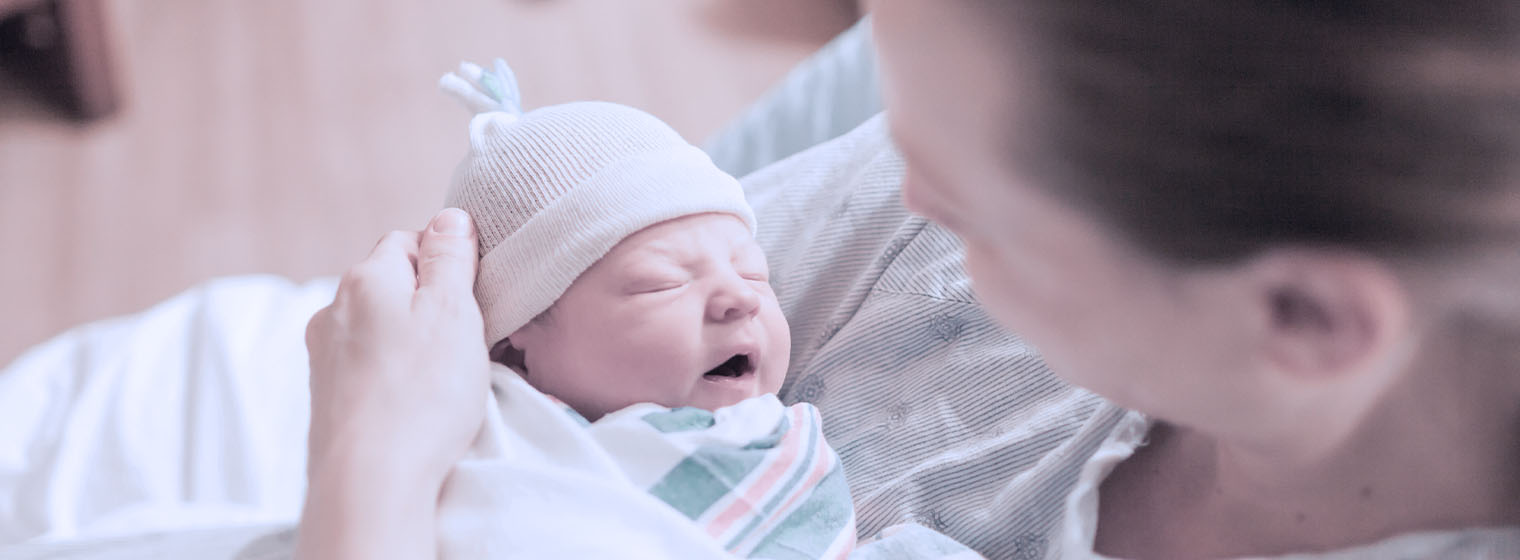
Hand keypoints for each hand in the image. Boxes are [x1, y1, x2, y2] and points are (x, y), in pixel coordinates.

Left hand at [304, 208, 488, 486]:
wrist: (370, 479)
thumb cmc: (421, 394)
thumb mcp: (453, 310)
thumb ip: (451, 258)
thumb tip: (450, 218)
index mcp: (366, 278)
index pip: (408, 242)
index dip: (445, 263)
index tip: (470, 296)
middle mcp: (334, 309)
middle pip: (389, 286)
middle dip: (425, 303)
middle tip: (461, 339)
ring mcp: (324, 355)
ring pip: (376, 328)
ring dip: (406, 341)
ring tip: (438, 378)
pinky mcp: (326, 396)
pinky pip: (366, 367)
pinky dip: (390, 375)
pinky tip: (412, 402)